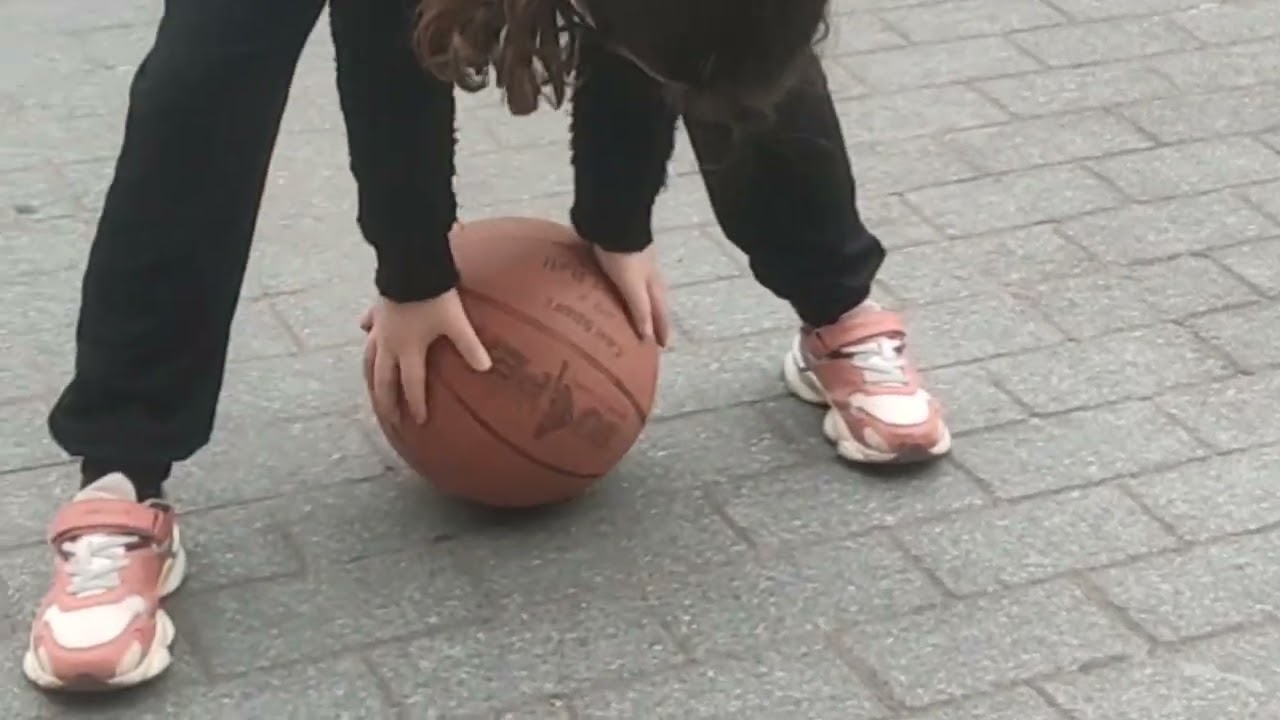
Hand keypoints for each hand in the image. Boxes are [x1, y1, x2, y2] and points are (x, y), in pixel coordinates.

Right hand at [360, 291, 491, 425]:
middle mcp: (389, 343)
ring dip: (371, 375)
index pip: (411, 384)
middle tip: (389, 419)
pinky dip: (368, 334)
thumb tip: (486, 368)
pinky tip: (365, 332)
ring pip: (370, 358)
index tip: (417, 422)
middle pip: (383, 379)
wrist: (410, 264)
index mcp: (408, 350)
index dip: (415, 404)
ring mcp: (380, 327)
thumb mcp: (456, 322)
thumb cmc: (434, 295)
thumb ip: (470, 346)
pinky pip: (369, 326)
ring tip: (371, 387)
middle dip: (386, 401)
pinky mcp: (376, 309)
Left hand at [591, 245, 670, 347]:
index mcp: (654, 284)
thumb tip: (647, 337)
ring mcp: (637, 262)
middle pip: (655, 300)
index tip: (664, 346)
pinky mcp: (622, 254)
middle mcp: (650, 274)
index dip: (662, 329)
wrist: (612, 221)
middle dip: (654, 317)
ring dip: (642, 303)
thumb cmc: (623, 256)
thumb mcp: (632, 287)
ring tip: (635, 315)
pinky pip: (627, 279)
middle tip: (651, 334)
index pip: (661, 312)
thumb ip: (639, 310)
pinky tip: (615, 290)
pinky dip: (626, 290)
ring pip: (643, 289)